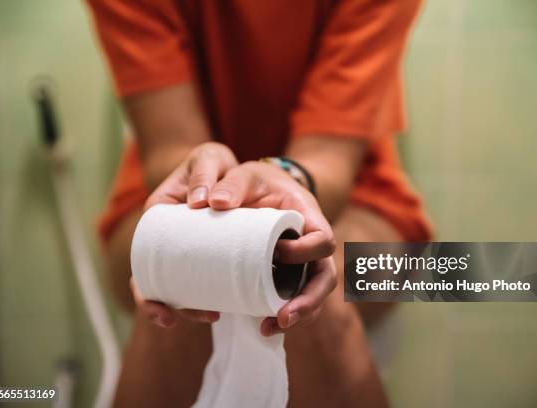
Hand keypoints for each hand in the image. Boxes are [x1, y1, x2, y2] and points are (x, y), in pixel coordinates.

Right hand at [137, 142, 236, 325]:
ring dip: (191, 307)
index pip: (140, 258)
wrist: (232, 167)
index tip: (164, 309)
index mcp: (158, 217)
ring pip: (179, 285)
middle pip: (155, 281)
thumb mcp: (207, 160)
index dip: (146, 289)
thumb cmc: (212, 162)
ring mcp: (186, 249)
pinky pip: (203, 280)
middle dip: (166, 307)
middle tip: (193, 317)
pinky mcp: (209, 254)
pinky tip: (225, 306)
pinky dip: (210, 295)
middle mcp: (167, 238)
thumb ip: (203, 174)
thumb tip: (202, 202)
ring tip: (214, 315)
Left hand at [140, 158, 336, 335]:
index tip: (279, 251)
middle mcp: (311, 244)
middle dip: (309, 301)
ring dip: (297, 317)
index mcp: (309, 218)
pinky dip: (283, 316)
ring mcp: (302, 264)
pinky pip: (294, 300)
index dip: (306, 251)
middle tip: (283, 317)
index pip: (323, 239)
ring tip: (268, 329)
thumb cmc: (256, 181)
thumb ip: (231, 183)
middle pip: (325, 278)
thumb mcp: (246, 175)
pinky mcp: (287, 276)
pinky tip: (262, 327)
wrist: (257, 190)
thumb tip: (212, 202)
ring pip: (312, 296)